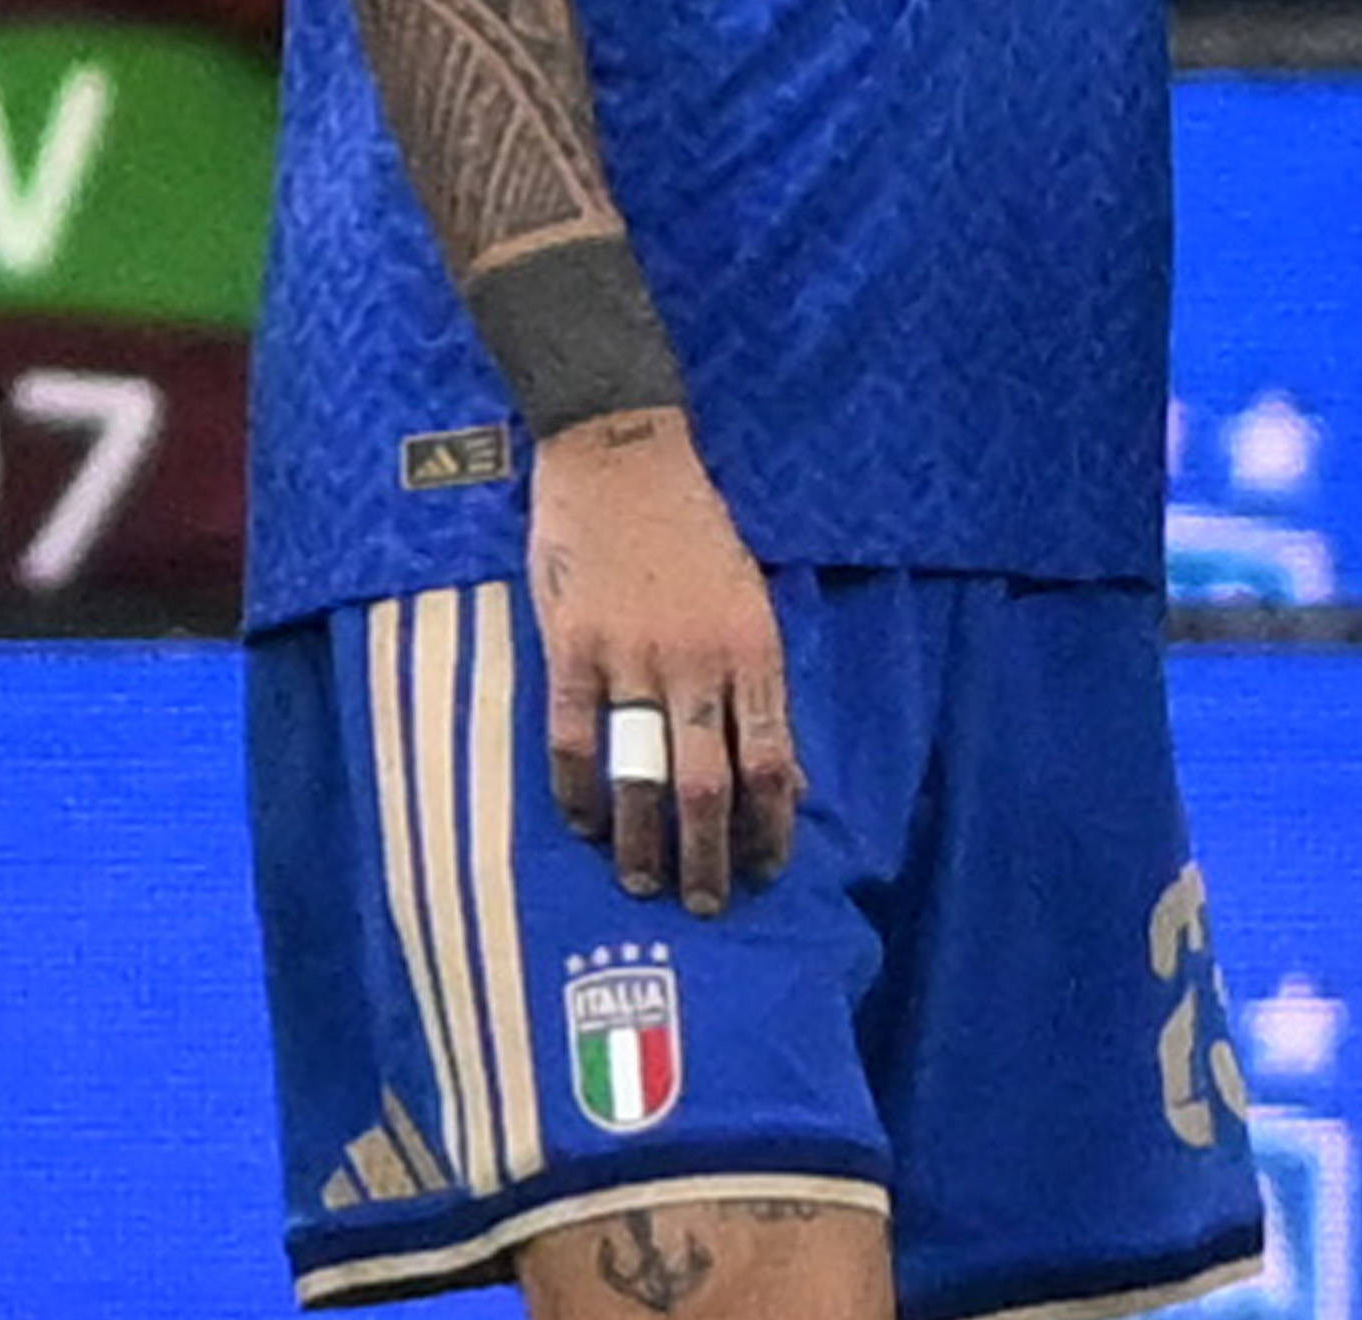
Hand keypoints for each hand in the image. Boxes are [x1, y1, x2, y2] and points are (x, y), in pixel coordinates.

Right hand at [526, 408, 802, 916]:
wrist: (624, 457)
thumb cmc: (695, 532)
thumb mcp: (750, 601)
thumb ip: (761, 686)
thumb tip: (788, 773)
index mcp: (755, 649)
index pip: (774, 762)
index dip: (771, 828)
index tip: (767, 873)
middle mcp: (700, 661)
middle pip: (711, 784)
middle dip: (711, 856)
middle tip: (705, 905)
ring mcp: (633, 656)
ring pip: (642, 774)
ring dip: (644, 840)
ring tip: (644, 881)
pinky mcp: (573, 648)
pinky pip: (574, 740)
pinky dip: (577, 794)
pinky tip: (581, 826)